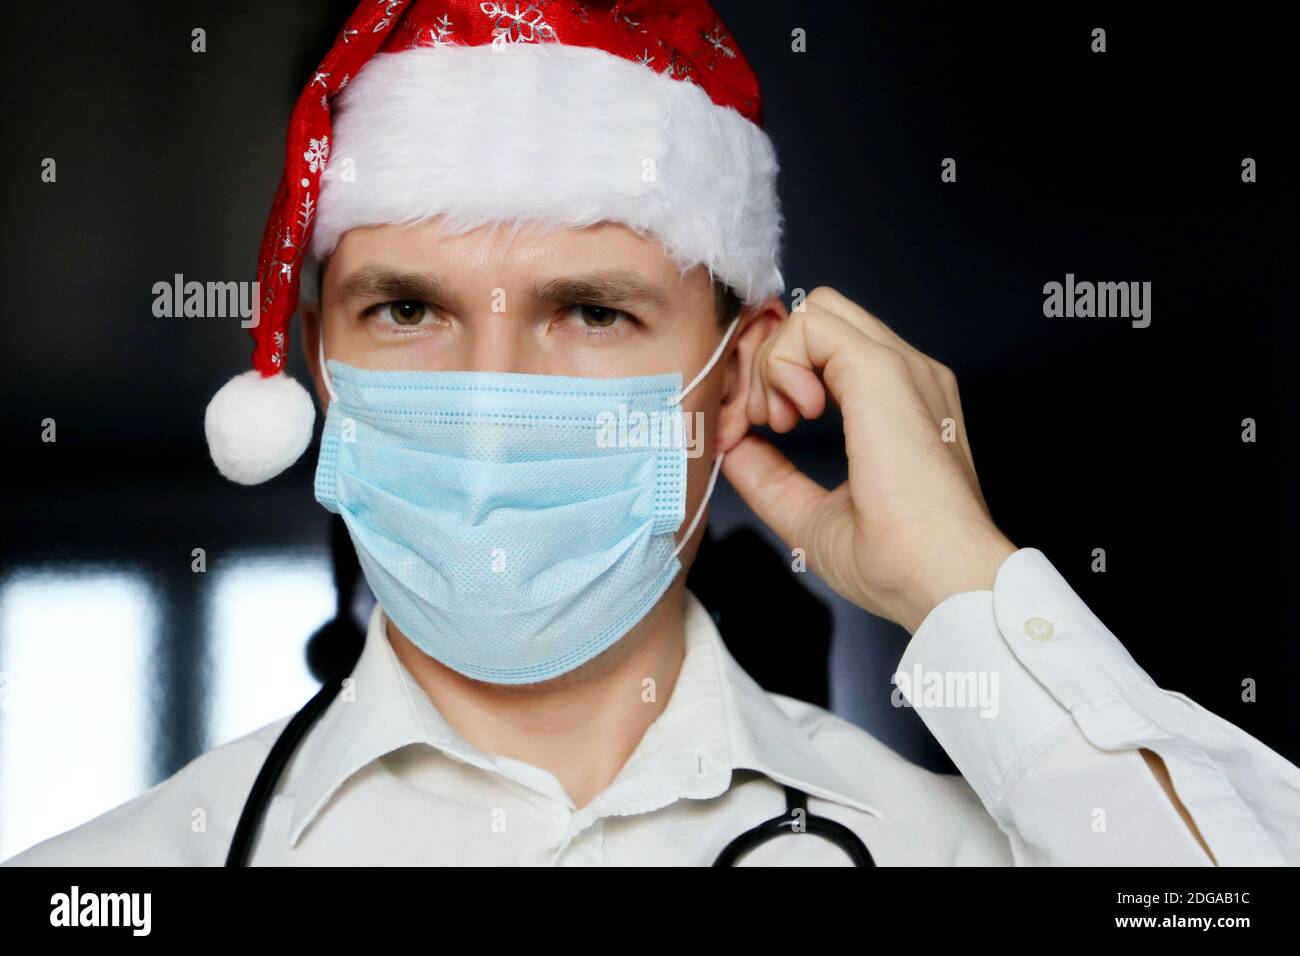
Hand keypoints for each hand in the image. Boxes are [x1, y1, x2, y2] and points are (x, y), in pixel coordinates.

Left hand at [723, 287, 1016, 633]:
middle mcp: (908, 375)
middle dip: (767, 357)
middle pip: (819, 316)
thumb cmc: (898, 563)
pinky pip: (811, 324)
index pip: (827, 347)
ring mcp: (902, 367)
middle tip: (760, 421)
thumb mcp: (810, 515)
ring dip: (772, 361)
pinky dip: (779, 364)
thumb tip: (733, 447)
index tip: (754, 433)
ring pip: (814, 311)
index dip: (774, 377)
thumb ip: (769, 474)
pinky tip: (789, 416)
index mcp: (899, 405)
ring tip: (777, 423)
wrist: (941, 581)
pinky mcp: (883, 371)